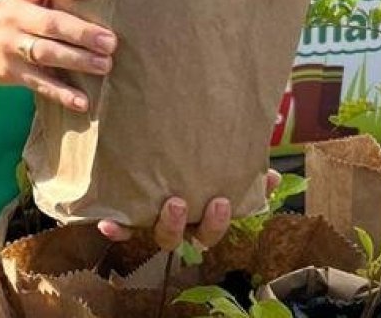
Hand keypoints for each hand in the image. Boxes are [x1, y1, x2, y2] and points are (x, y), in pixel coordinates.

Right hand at [0, 0, 115, 112]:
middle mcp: (13, 17)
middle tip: (110, 41)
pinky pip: (39, 83)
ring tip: (104, 65)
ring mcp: (10, 46)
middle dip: (82, 33)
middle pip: (50, 23)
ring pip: (46, 53)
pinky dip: (61, 93)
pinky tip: (82, 101)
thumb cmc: (2, 18)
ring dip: (77, 61)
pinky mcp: (10, 72)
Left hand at [97, 168, 283, 250]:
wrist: (148, 143)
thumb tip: (273, 177)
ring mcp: (152, 217)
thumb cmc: (188, 161)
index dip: (218, 223)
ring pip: (163, 235)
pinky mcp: (126, 212)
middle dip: (206, 224)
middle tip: (214, 201)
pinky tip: (107, 223)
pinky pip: (121, 226)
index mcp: (196, 214)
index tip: (224, 202)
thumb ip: (244, 171)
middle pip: (191, 237)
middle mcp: (177, 221)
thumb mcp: (216, 162)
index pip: (210, 229)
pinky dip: (116, 228)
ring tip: (174, 203)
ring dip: (169, 225)